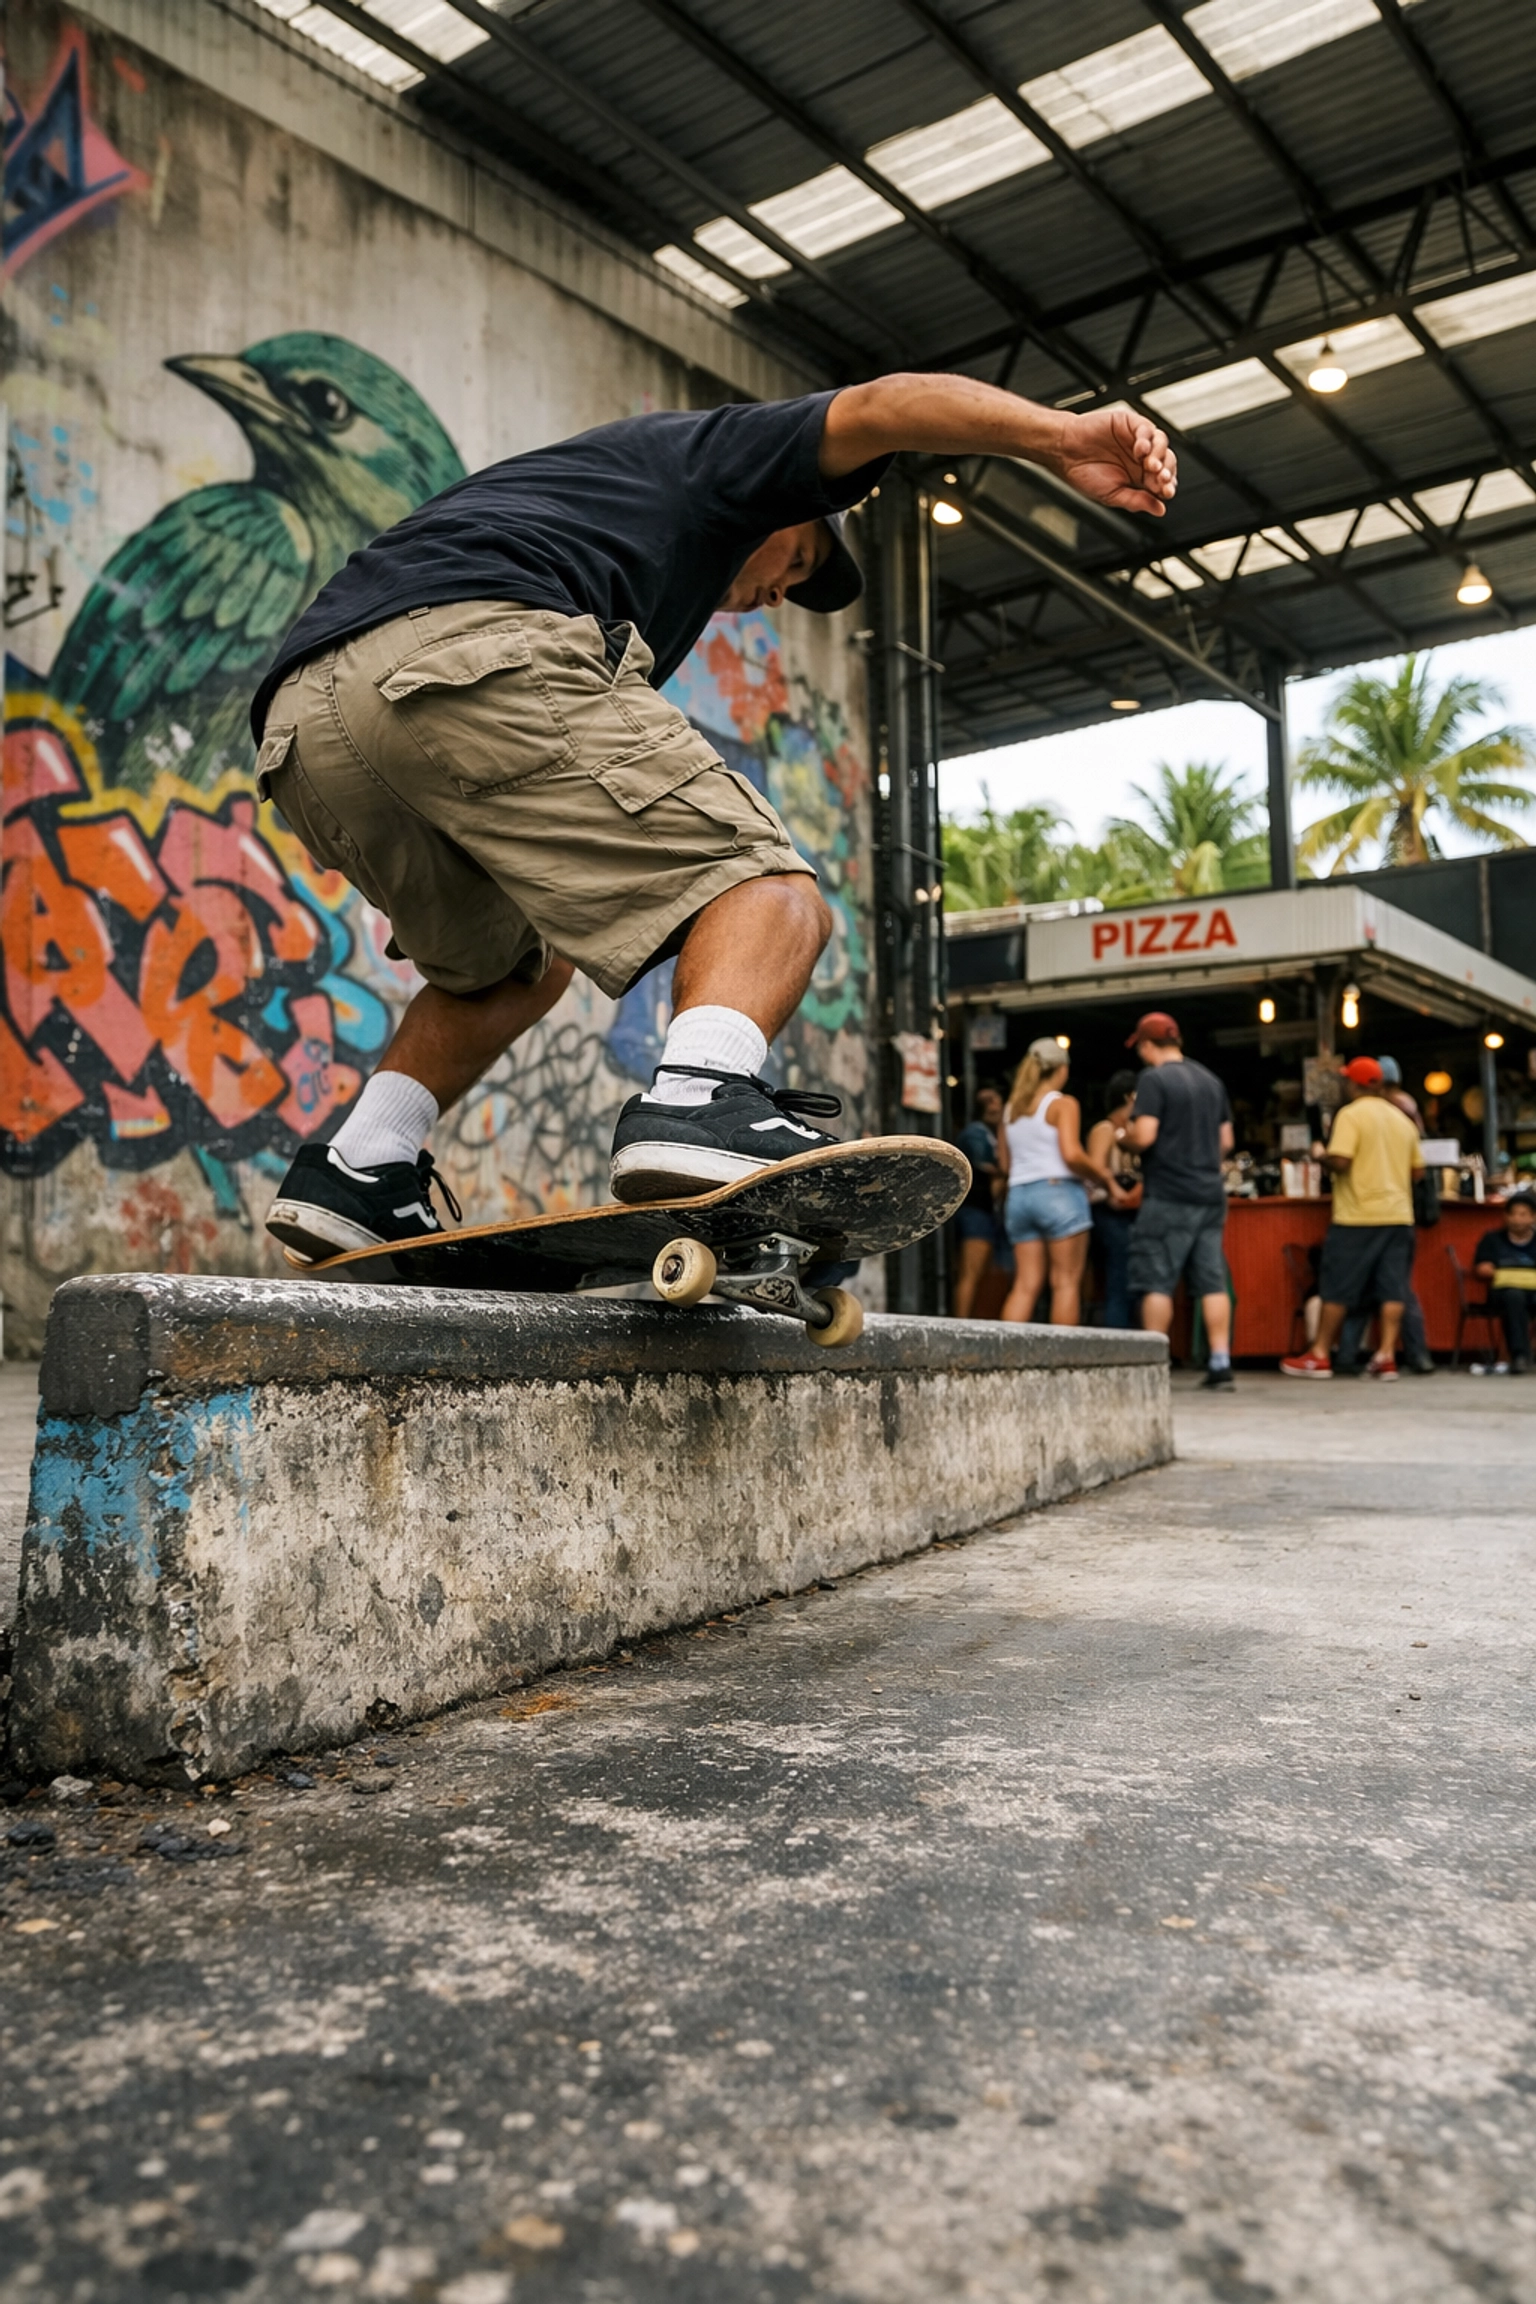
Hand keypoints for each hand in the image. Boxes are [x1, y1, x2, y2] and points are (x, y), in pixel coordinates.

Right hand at [1052, 407, 1175, 517]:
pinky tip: (1139, 450)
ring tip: (1150, 466)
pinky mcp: (1129, 423)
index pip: (1163, 481)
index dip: (1167, 486)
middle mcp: (1141, 457)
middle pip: (1167, 462)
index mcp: (1139, 476)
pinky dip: (1146, 439)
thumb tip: (1160, 510)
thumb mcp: (1112, 495)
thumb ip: (1136, 501)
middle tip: (1160, 479)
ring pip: (1161, 443)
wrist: (1064, 453)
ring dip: (1160, 455)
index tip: (1165, 493)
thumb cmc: (1083, 474)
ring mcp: (1137, 439)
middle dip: (1166, 472)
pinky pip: (1146, 428)